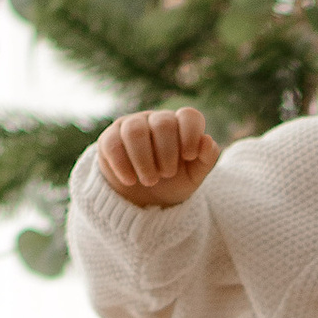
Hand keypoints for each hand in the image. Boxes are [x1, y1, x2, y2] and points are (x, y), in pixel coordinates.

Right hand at [96, 107, 217, 207]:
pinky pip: (112, 144)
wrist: (144, 201)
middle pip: (162, 124)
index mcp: (180, 126)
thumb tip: (207, 141)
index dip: (191, 134)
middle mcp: (156, 121)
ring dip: (144, 160)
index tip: (190, 156)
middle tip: (166, 174)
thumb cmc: (174, 183)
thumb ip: (206, 159)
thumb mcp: (194, 176)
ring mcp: (131, 126)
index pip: (189, 116)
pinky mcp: (110, 139)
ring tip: (150, 180)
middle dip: (167, 153)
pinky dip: (122, 164)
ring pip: (135, 131)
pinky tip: (130, 180)